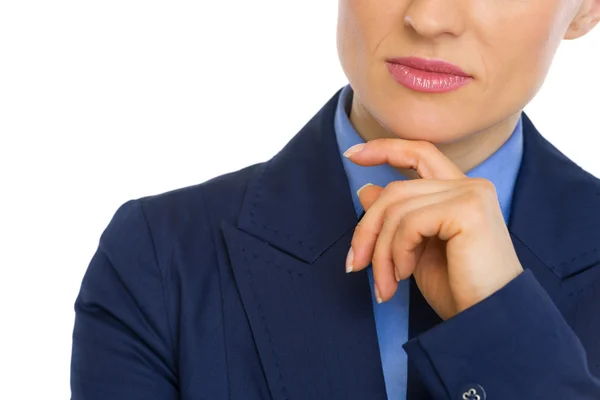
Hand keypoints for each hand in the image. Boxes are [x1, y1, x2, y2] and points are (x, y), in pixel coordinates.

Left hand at [343, 139, 523, 319]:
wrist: (487, 323)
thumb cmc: (458, 291)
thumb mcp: (414, 250)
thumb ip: (395, 218)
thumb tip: (366, 189)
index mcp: (460, 192)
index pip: (419, 153)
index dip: (385, 149)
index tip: (352, 154)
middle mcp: (470, 185)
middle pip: (396, 190)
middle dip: (367, 229)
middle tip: (355, 264)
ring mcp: (471, 194)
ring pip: (397, 208)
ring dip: (381, 251)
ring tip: (384, 284)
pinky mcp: (468, 209)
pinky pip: (410, 222)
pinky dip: (397, 252)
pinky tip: (403, 275)